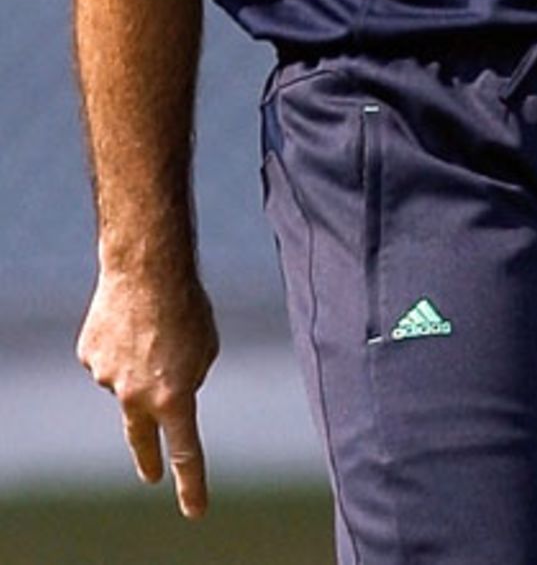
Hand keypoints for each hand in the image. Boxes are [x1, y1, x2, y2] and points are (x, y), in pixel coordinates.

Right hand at [77, 269, 219, 517]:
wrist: (146, 267)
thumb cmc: (187, 303)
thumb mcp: (206, 346)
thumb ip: (190, 377)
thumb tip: (170, 389)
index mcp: (174, 397)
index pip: (186, 452)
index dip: (191, 483)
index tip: (195, 511)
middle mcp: (136, 396)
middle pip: (140, 438)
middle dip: (147, 459)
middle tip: (151, 474)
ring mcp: (106, 378)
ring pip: (129, 379)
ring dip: (142, 359)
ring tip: (153, 322)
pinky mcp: (88, 356)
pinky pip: (111, 356)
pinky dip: (122, 343)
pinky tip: (129, 318)